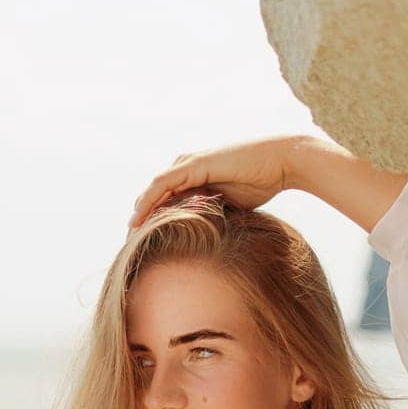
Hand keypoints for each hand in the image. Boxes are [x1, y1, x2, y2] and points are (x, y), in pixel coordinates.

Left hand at [127, 134, 302, 228]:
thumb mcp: (228, 207)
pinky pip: (163, 184)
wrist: (280, 163)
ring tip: (128, 236)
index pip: (163, 200)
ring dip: (139, 213)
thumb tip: (202, 242)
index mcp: (193, 177)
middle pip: (154, 195)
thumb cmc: (260, 183)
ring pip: (154, 190)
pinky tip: (137, 218)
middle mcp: (186, 168)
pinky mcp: (194, 165)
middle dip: (140, 220)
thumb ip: (210, 216)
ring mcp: (188, 164)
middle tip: (127, 245)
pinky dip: (148, 201)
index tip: (139, 244)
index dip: (149, 221)